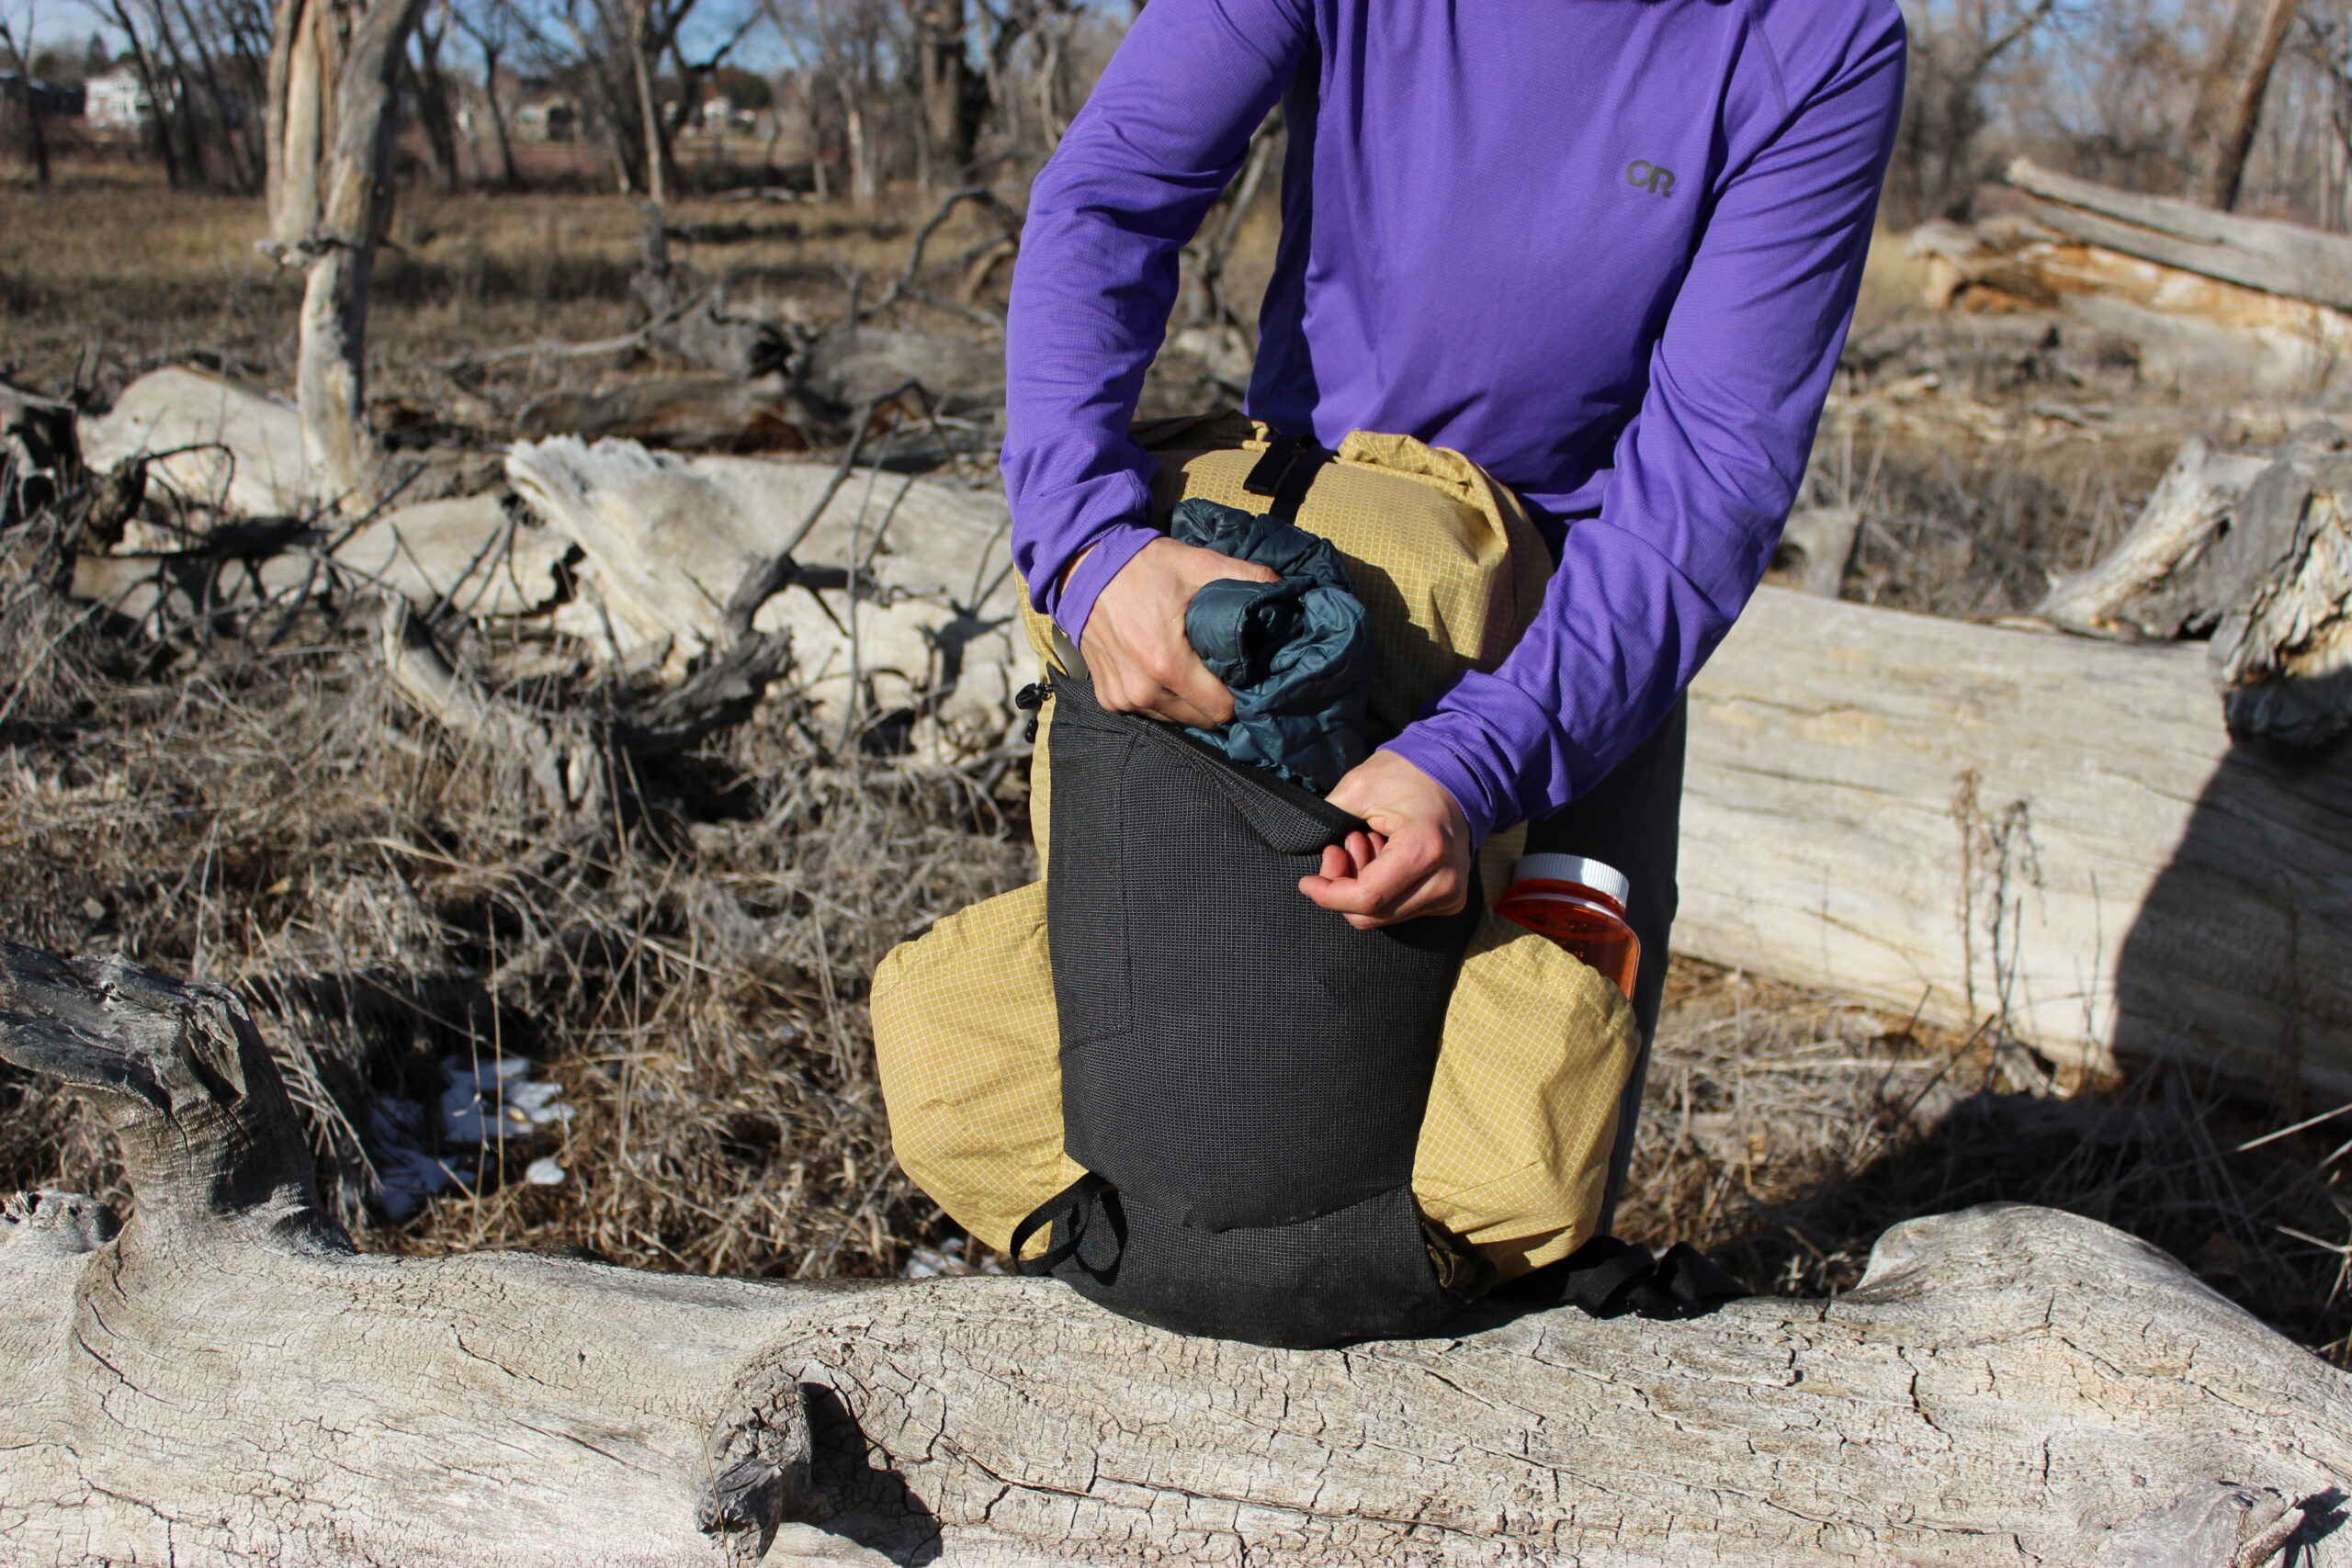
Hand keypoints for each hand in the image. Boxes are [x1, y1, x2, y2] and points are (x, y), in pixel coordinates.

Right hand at [1076, 536, 1278, 725]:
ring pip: (1175, 719)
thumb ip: (1246, 577)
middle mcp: (1143, 690)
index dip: (1239, 695)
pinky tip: (1162, 672)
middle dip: (1216, 700)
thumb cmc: (1142, 567)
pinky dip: (1160, 699)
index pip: (1221, 709)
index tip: (1245, 676)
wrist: (1083, 567)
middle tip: (1222, 672)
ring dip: (1188, 702)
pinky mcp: (1108, 698)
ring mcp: (1123, 698)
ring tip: (1193, 671)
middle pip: (1201, 719)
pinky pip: (1147, 712)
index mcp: (1167, 663)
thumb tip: (1287, 590)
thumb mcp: (1198, 564)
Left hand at [1298, 750, 1472, 929]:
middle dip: (1344, 887)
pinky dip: (1383, 890)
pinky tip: (1386, 856)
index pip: (1366, 898)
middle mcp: (1444, 881)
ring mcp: (1451, 894)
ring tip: (1369, 843)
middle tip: (1344, 845)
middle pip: (1371, 914)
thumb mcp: (1359, 787)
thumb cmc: (1407, 775)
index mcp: (1424, 850)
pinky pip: (1400, 911)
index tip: (1307, 881)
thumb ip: (1329, 822)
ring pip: (1384, 917)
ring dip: (1364, 886)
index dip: (1328, 895)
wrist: (1456, 775)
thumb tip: (1307, 853)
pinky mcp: (1451, 900)